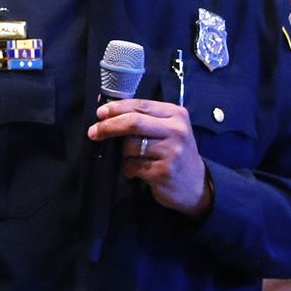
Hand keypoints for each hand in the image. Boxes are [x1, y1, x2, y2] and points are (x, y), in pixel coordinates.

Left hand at [89, 99, 211, 216]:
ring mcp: (171, 151)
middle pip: (133, 123)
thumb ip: (144, 118)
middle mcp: (176, 130)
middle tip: (94, 132)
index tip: (100, 114)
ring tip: (132, 158)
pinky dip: (128, 169)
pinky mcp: (163, 171)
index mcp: (175, 114)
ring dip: (123, 154)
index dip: (116, 108)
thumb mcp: (168, 129)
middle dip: (108, 126)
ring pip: (130, 146)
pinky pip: (132, 165)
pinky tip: (136, 171)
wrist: (197, 185)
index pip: (140, 105)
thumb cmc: (175, 153)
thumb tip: (107, 110)